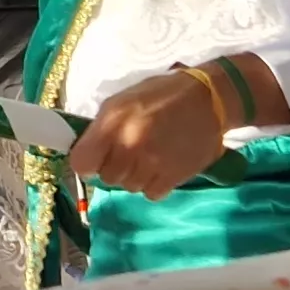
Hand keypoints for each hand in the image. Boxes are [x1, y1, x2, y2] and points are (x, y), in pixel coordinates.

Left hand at [66, 57, 281, 196]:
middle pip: (106, 178)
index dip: (86, 163)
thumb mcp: (122, 102)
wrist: (208, 99)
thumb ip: (101, 128)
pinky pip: (151, 193)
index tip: (94, 159)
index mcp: (113, 123)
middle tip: (129, 152)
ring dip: (135, 176)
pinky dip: (155, 183)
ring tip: (149, 155)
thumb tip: (84, 152)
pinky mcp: (173, 178)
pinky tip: (163, 165)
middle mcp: (130, 147)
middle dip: (114, 167)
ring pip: (129, 187)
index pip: (81, 163)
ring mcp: (152, 165)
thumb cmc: (160, 96)